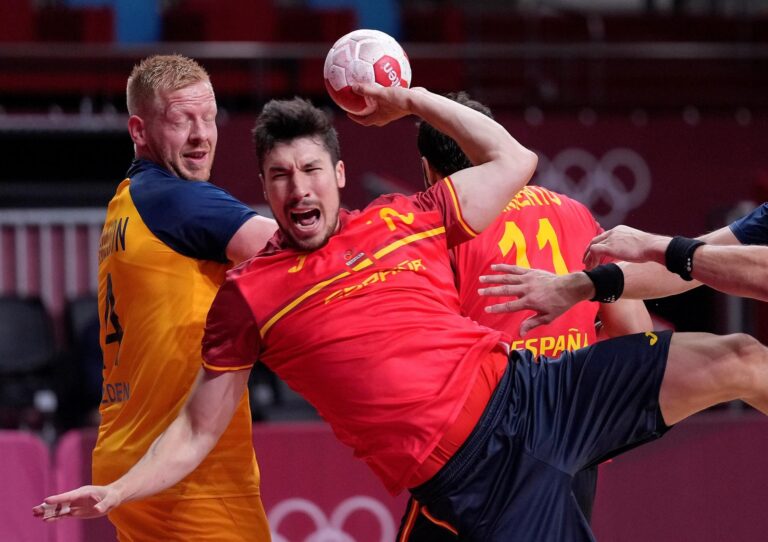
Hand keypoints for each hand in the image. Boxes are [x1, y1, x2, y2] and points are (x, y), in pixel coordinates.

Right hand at [32, 485, 120, 520]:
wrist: (112, 497)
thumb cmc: (112, 497)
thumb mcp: (110, 501)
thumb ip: (104, 505)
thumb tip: (97, 510)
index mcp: (83, 493)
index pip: (68, 496)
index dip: (58, 498)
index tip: (46, 500)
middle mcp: (76, 498)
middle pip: (60, 502)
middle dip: (47, 506)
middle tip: (34, 510)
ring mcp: (75, 505)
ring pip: (59, 509)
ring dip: (48, 512)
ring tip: (35, 515)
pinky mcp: (75, 511)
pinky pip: (63, 515)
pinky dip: (54, 517)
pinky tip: (46, 520)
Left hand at [346, 84, 422, 126]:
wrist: (419, 101)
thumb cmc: (400, 100)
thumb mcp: (381, 94)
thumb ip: (367, 90)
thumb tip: (353, 87)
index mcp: (380, 117)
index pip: (364, 121)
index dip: (355, 118)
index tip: (348, 113)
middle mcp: (386, 116)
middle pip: (371, 116)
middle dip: (364, 112)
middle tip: (357, 104)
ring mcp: (394, 111)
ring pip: (380, 108)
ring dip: (374, 102)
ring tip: (370, 93)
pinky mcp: (400, 104)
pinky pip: (389, 99)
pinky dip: (384, 93)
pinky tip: (385, 82)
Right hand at [478, 264, 593, 335]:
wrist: (570, 287)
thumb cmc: (559, 304)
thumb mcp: (547, 318)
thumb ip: (531, 323)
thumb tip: (519, 333)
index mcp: (529, 302)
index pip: (509, 306)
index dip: (497, 308)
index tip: (486, 310)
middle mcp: (526, 289)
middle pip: (505, 290)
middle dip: (490, 291)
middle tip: (479, 292)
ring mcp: (527, 278)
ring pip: (507, 277)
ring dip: (493, 278)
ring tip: (481, 279)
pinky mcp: (530, 271)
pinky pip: (514, 269)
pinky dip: (504, 267)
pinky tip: (494, 267)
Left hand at [584, 225, 669, 268]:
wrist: (652, 246)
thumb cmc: (650, 248)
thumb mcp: (637, 244)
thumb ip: (629, 246)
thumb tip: (632, 253)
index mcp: (619, 230)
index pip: (603, 237)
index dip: (598, 246)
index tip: (595, 255)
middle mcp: (613, 232)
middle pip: (595, 240)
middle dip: (588, 251)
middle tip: (585, 261)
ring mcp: (611, 239)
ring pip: (592, 246)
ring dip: (588, 258)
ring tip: (588, 267)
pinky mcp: (609, 246)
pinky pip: (594, 251)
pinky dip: (592, 260)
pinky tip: (593, 268)